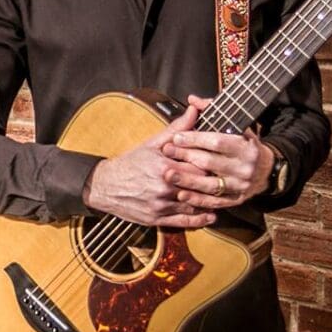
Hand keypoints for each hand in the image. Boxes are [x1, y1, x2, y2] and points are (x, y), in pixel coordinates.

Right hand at [83, 102, 216, 228]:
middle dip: (212, 183)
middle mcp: (164, 187)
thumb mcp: (153, 143)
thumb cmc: (132, 162)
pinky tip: (210, 215)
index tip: (220, 162)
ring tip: (222, 198)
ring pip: (194, 205)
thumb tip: (195, 109)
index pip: (199, 167)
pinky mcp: (157, 219)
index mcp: (165, 167)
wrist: (106, 185)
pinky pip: (183, 222)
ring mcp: (161, 205)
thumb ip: (178, 129)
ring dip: (209, 202)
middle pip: (199, 186)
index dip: (211, 164)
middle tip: (226, 179)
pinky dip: (199, 220)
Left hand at [162, 95, 274, 209]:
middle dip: (186, 157)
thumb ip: (214, 111)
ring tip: (168, 175)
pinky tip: (182, 195)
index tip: (177, 137)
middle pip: (211, 163)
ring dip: (188, 181)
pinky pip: (214, 202)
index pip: (218, 142)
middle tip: (167, 152)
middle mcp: (245, 167)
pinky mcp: (236, 200)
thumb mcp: (237, 126)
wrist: (267, 171)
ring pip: (211, 185)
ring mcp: (240, 186)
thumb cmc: (245, 144)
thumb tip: (193, 100)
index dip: (196, 139)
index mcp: (246, 147)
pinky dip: (197, 200)